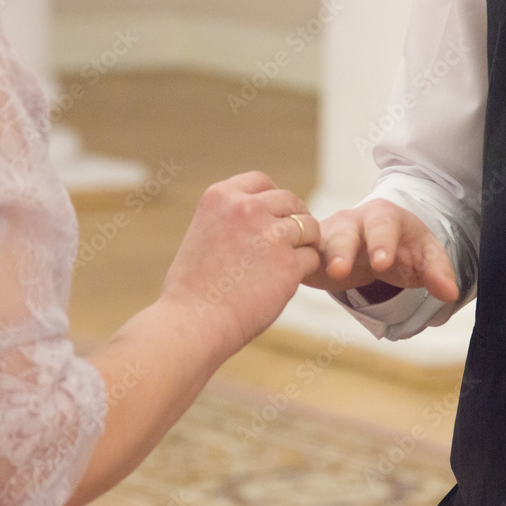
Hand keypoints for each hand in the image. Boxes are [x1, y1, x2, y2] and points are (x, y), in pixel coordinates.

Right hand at [161, 172, 319, 358]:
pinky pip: (313, 257)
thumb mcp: (203, 234)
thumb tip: (257, 215)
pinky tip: (287, 282)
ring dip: (305, 243)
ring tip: (290, 264)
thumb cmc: (192, 290)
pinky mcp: (289, 263)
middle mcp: (247, 208)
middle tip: (290, 244)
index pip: (261, 182)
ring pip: (308, 226)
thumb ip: (229, 219)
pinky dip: (306, 269)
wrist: (193, 323)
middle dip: (294, 219)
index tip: (272, 218)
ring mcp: (270, 234)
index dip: (272, 200)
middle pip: (289, 200)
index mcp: (221, 197)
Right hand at [305, 199, 458, 303]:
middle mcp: (354, 222)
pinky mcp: (312, 254)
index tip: (383, 263)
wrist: (372, 243)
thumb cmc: (402, 248)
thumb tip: (450, 293)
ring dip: (323, 259)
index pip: (386, 228)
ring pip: (321, 244)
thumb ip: (437, 273)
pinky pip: (300, 256)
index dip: (383, 244)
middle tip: (341, 269)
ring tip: (326, 274)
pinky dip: (294, 264)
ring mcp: (329, 237)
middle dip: (345, 249)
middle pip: (348, 232)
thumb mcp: (422, 256)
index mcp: (385, 218)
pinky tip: (287, 274)